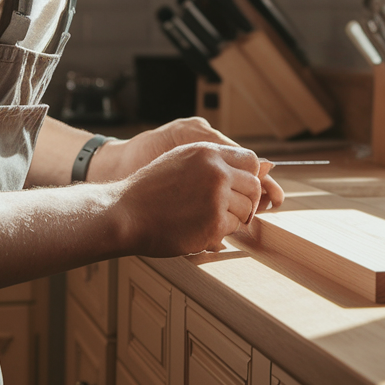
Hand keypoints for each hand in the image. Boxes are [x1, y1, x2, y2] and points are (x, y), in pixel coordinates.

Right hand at [117, 142, 266, 255]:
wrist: (125, 213)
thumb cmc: (151, 190)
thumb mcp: (181, 160)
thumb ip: (214, 162)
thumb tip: (259, 168)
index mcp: (208, 152)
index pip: (251, 160)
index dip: (249, 176)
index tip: (241, 189)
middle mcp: (216, 171)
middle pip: (254, 186)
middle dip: (247, 200)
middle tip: (230, 211)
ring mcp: (216, 197)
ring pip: (247, 210)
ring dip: (233, 218)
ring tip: (207, 219)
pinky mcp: (213, 223)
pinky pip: (232, 228)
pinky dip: (219, 232)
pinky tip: (198, 228)